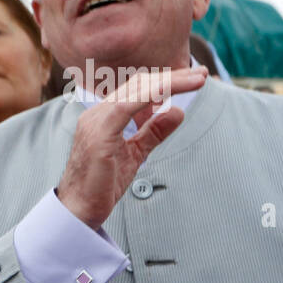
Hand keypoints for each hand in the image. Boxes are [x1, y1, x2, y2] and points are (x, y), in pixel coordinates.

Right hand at [56, 66, 205, 228]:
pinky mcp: (99, 133)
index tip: (194, 79)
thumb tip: (178, 111)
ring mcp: (96, 121)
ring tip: (197, 79)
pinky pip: (128, 105)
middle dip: (173, 76)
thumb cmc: (102, 185)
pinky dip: (152, 94)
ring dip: (169, 82)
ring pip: (136, 90)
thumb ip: (153, 132)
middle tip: (202, 74)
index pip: (136, 89)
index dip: (166, 81)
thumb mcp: (135, 153)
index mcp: (103, 117)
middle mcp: (97, 114)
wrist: (79, 208)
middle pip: (138, 83)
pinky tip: (172, 92)